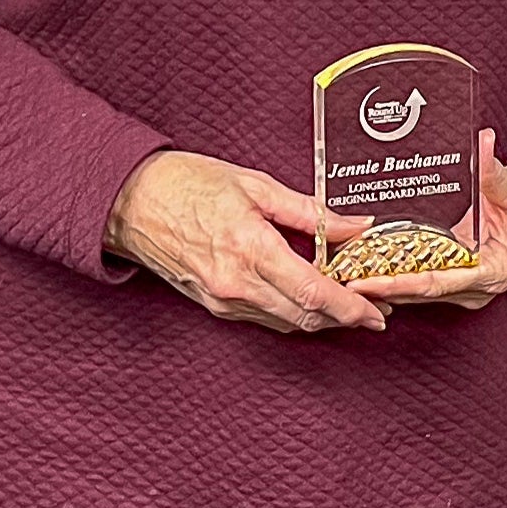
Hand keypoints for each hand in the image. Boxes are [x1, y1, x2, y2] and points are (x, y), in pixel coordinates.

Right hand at [107, 150, 384, 333]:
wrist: (130, 202)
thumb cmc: (186, 184)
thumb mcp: (255, 186)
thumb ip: (309, 211)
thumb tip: (354, 225)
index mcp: (250, 248)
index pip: (313, 292)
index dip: (351, 307)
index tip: (377, 311)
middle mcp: (236, 283)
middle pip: (305, 317)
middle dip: (346, 319)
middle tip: (377, 311)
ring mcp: (223, 299)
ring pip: (286, 323)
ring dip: (321, 319)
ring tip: (351, 305)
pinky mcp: (214, 305)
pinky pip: (264, 319)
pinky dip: (292, 314)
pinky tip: (310, 301)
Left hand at [350, 133, 506, 312]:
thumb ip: (496, 172)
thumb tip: (482, 145)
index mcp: (496, 270)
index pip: (440, 282)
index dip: (403, 284)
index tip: (371, 282)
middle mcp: (479, 284)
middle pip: (421, 291)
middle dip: (381, 287)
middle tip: (342, 277)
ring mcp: (467, 282)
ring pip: (417, 289)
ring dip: (383, 283)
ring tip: (344, 273)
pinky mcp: (457, 271)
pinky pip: (421, 277)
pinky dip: (394, 273)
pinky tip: (365, 265)